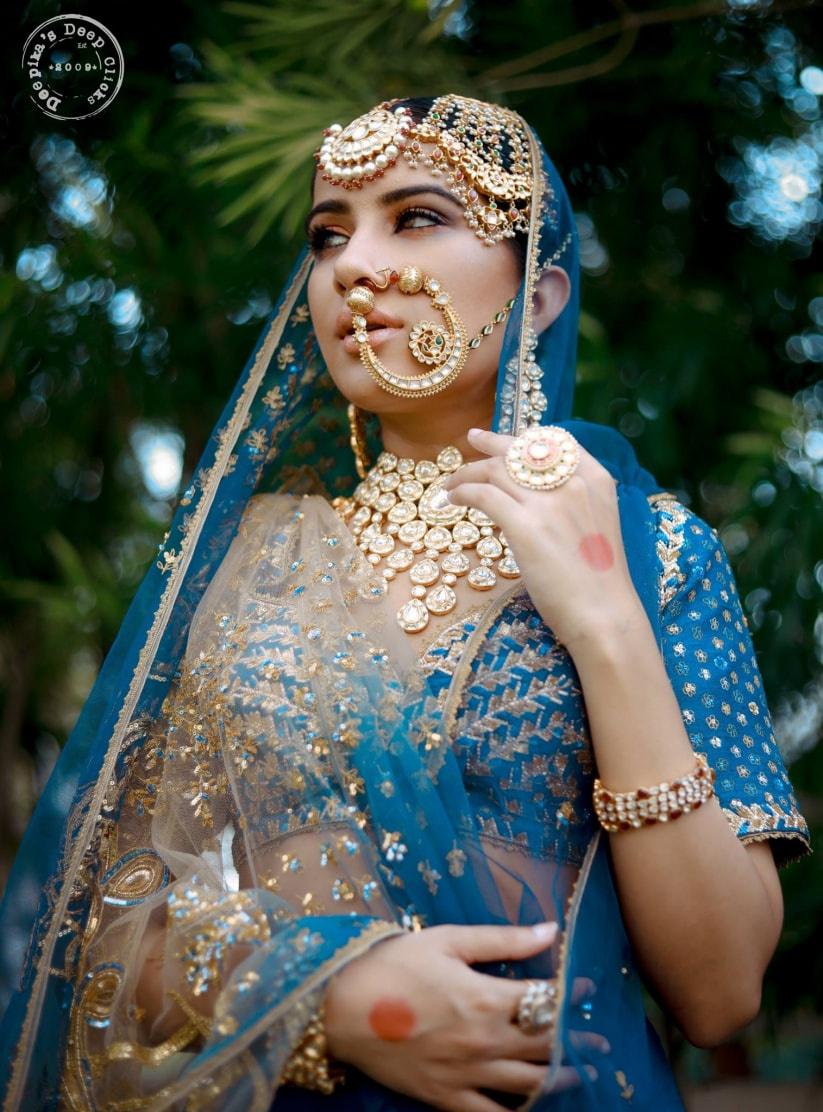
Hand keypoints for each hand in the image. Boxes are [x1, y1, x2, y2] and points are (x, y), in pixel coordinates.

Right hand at [323, 922, 599, 1111]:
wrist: (342, 1009)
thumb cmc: (394, 965)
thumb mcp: (448, 940)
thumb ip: (502, 939)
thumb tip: (550, 930)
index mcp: (487, 998)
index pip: (546, 1000)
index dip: (571, 996)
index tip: (586, 989)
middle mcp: (485, 1041)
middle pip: (546, 1046)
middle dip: (577, 1042)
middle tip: (601, 1041)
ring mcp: (468, 1074)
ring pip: (528, 1084)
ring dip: (559, 1078)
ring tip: (580, 1074)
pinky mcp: (447, 1098)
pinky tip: (531, 1110)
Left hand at [441, 428, 643, 650]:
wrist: (604, 614)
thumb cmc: (600, 580)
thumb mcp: (597, 524)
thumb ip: (573, 502)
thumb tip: (535, 495)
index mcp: (594, 478)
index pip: (551, 442)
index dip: (520, 438)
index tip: (501, 439)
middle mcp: (571, 481)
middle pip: (518, 452)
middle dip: (490, 444)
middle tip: (471, 441)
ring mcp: (547, 502)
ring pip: (494, 471)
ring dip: (467, 474)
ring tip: (452, 485)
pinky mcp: (524, 525)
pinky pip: (483, 495)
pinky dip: (463, 493)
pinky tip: (454, 501)